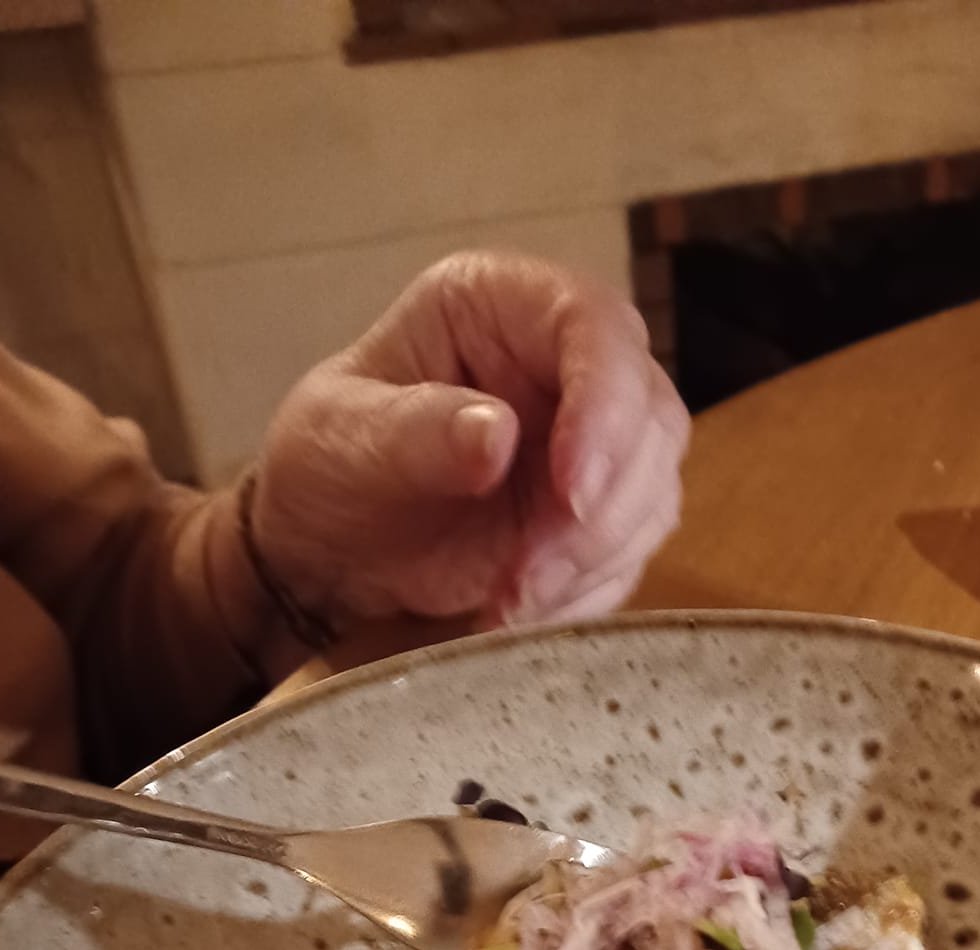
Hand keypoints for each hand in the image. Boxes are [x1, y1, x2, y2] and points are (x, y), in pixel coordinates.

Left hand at [247, 252, 688, 632]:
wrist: (328, 552)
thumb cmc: (328, 466)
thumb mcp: (343, 439)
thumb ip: (417, 432)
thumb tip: (499, 435)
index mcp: (502, 305)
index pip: (595, 326)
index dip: (604, 403)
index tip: (571, 490)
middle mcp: (564, 364)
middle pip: (649, 418)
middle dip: (602, 509)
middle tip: (529, 575)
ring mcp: (593, 445)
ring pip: (651, 495)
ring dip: (590, 562)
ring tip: (507, 604)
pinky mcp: (598, 518)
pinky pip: (627, 557)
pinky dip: (583, 597)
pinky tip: (519, 614)